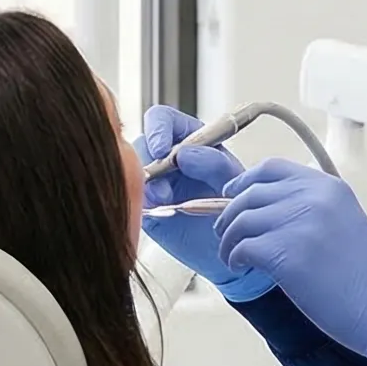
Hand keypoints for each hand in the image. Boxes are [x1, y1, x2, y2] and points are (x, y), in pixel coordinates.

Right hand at [135, 105, 270, 299]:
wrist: (233, 245)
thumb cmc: (237, 208)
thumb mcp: (233, 181)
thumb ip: (215, 163)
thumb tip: (185, 154)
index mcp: (192, 140)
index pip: (164, 120)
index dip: (158, 129)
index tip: (161, 149)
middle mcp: (169, 158)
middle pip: (142, 145)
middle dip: (147, 163)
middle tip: (164, 187)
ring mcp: (155, 181)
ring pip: (130, 171)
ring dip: (144, 186)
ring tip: (166, 203)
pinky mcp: (146, 206)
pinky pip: (129, 200)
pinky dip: (137, 205)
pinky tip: (159, 214)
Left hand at [216, 159, 366, 365]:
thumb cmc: (364, 276)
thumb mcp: (343, 222)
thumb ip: (308, 208)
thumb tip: (259, 210)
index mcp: (328, 186)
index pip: (272, 168)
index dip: (244, 181)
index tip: (231, 196)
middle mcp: (313, 198)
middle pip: (250, 194)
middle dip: (229, 214)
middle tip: (226, 235)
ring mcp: (299, 224)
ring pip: (241, 221)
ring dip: (229, 239)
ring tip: (233, 256)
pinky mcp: (286, 255)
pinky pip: (242, 247)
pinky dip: (234, 257)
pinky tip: (241, 267)